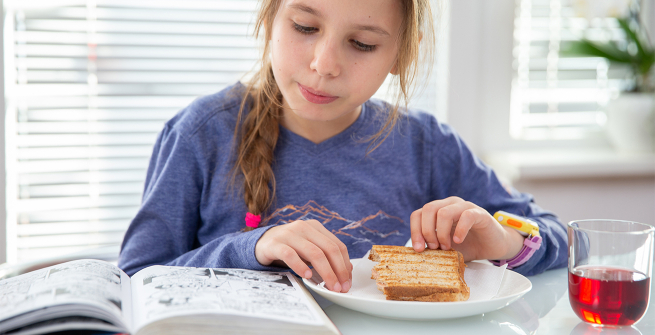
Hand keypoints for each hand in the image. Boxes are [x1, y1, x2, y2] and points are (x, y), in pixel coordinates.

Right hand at [255, 220, 352, 292]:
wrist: (261, 243)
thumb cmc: (289, 247)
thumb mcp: (308, 248)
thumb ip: (325, 255)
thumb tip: (346, 271)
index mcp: (315, 227)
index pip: (337, 245)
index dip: (345, 265)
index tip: (347, 281)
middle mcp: (303, 227)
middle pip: (328, 249)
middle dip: (338, 270)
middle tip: (340, 287)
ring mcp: (289, 234)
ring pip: (313, 252)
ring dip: (325, 272)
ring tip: (328, 286)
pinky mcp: (275, 244)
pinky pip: (290, 255)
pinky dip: (301, 266)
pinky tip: (306, 276)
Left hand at [410, 197, 524, 261]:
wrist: (492, 247)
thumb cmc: (467, 246)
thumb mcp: (445, 247)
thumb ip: (432, 246)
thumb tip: (416, 251)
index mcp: (438, 210)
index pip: (418, 214)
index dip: (415, 231)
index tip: (419, 249)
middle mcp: (449, 204)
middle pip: (428, 209)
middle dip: (427, 231)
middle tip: (434, 248)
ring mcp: (464, 206)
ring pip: (443, 212)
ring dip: (441, 233)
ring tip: (447, 247)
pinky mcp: (480, 213)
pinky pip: (466, 216)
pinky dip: (459, 230)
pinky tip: (459, 241)